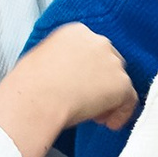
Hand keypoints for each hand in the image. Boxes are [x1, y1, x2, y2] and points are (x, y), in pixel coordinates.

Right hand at [0, 22, 135, 156]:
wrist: (34, 100)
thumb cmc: (28, 85)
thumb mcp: (41, 58)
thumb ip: (62, 59)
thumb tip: (67, 74)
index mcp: (76, 32)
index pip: (92, 50)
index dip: (89, 70)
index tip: (80, 85)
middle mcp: (98, 41)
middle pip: (109, 63)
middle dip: (101, 83)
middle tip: (90, 102)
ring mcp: (112, 62)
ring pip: (119, 82)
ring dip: (110, 99)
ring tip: (95, 117)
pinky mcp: (121, 83)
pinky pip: (129, 100)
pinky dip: (121, 113)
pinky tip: (108, 124)